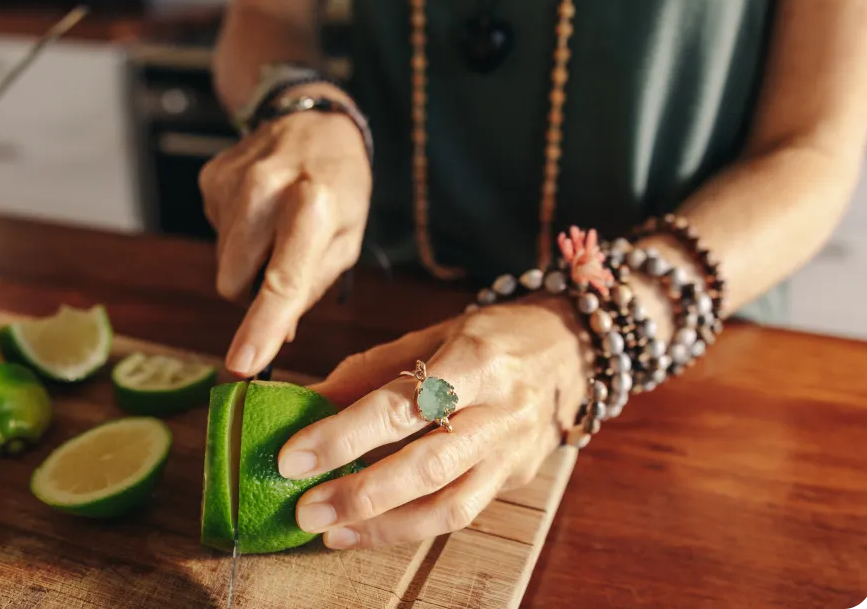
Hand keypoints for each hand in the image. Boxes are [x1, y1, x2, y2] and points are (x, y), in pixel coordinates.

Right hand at [198, 84, 371, 376]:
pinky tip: (259, 206)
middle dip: (256, 289)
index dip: (261, 327)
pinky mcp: (210, 177)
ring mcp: (231, 180)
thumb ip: (313, 286)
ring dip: (248, 260)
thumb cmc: (341, 184)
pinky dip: (237, 233)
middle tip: (287, 257)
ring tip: (276, 224)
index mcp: (313, 204)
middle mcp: (266, 189)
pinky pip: (215, 234)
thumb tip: (274, 333)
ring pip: (223, 264)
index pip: (283, 279)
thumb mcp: (349, 236)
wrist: (312, 118)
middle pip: (235, 283)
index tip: (243, 365)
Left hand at [277, 298, 590, 549]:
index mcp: (475, 358)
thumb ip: (373, 370)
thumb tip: (310, 401)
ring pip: (449, 504)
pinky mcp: (516, 477)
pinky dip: (411, 528)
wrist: (572, 349)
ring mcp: (512, 450)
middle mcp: (500, 408)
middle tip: (304, 508)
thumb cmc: (493, 336)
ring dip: (384, 526)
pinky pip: (462, 512)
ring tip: (329, 531)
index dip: (345, 433)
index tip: (294, 454)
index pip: (403, 403)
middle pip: (428, 462)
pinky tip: (369, 530)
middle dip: (361, 492)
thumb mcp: (434, 335)